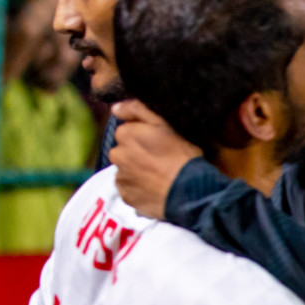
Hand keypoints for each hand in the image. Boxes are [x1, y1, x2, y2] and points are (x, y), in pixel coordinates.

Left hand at [109, 99, 201, 218]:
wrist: (189, 190)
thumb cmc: (181, 155)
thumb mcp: (164, 124)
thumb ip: (137, 110)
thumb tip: (115, 108)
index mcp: (125, 134)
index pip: (127, 131)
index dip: (143, 136)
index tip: (159, 143)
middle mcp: (117, 155)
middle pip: (123, 151)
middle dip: (136, 153)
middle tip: (159, 160)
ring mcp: (121, 177)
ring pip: (125, 169)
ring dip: (136, 170)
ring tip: (158, 175)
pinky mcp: (126, 196)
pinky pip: (128, 188)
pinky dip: (138, 188)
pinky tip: (154, 187)